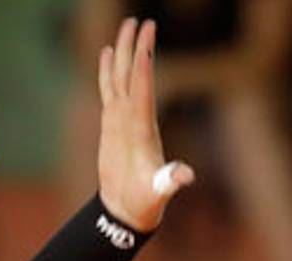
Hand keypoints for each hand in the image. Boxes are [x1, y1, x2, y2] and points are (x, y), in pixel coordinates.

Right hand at [97, 18, 194, 231]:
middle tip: (139, 20)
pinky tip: (106, 52)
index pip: (144, 88)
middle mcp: (136, 118)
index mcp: (144, 128)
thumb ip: (169, 182)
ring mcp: (124, 119)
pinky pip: (109, 89)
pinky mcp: (112, 123)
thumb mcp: (158, 192)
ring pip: (121, 76)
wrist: (130, 209)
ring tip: (126, 25)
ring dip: (123, 51)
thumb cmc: (145, 202)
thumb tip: (185, 176)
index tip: (147, 38)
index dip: (144, 63)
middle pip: (134, 75)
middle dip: (136, 47)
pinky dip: (107, 70)